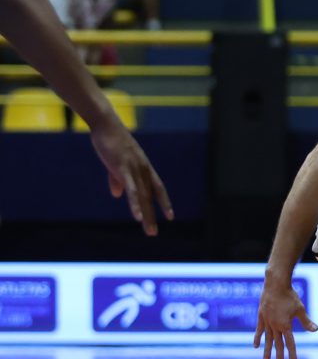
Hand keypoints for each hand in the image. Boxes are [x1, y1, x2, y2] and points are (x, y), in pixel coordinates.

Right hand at [89, 116, 172, 235]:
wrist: (106, 124)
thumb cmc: (111, 142)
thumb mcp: (115, 164)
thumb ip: (117, 179)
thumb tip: (116, 195)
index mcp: (143, 169)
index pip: (158, 189)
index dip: (164, 202)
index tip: (170, 216)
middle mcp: (143, 170)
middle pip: (151, 197)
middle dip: (153, 215)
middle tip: (153, 233)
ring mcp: (135, 169)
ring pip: (143, 196)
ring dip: (146, 215)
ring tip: (149, 230)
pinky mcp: (123, 168)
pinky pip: (131, 189)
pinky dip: (135, 203)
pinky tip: (137, 215)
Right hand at [255, 280, 317, 358]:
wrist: (275, 285)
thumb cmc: (290, 296)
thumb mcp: (300, 309)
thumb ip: (306, 321)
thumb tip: (316, 330)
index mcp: (285, 325)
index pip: (290, 343)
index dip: (292, 354)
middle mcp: (275, 326)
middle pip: (278, 344)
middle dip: (279, 357)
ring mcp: (267, 322)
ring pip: (267, 340)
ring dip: (267, 351)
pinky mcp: (261, 317)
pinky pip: (259, 330)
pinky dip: (258, 338)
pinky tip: (256, 346)